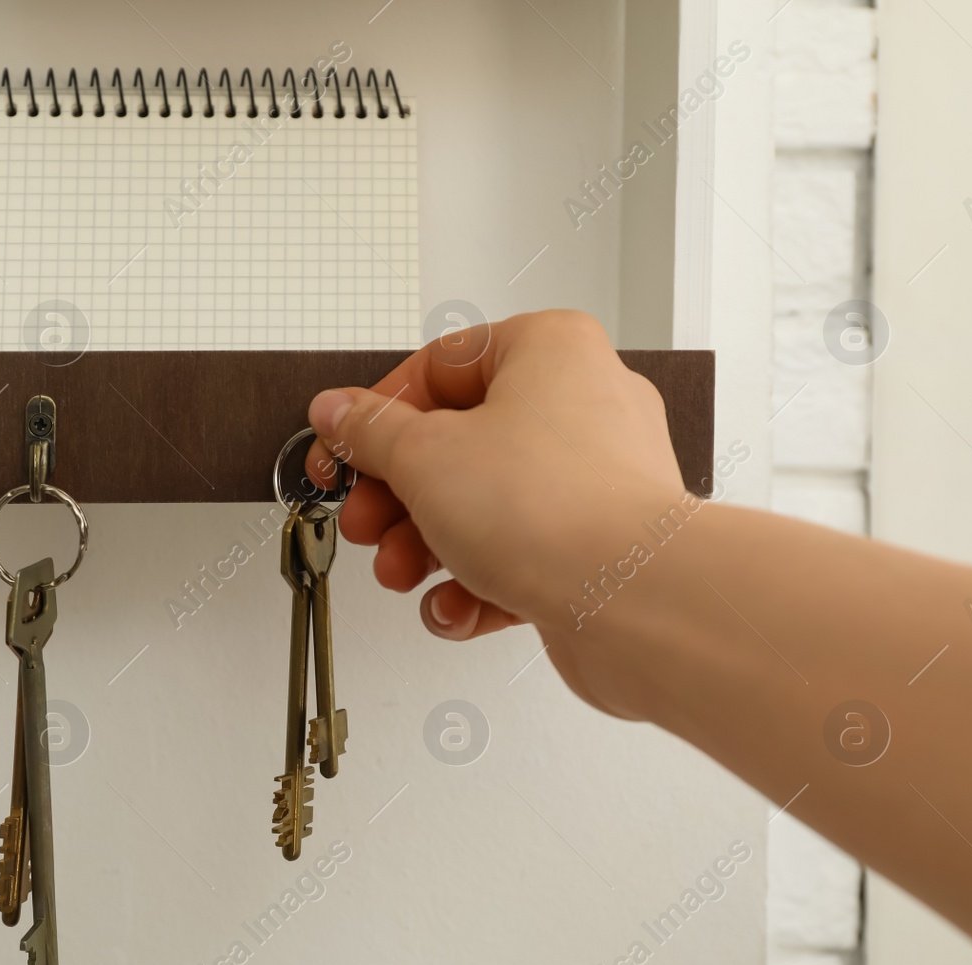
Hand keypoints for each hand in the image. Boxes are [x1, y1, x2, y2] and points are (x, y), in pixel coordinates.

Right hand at [305, 310, 684, 646]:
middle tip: (367, 524)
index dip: (377, 416)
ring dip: (428, 546)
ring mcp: (596, 480)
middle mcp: (582, 405)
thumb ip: (370, 433)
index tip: (342, 454)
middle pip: (458, 444)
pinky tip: (455, 606)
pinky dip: (478, 583)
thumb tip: (339, 413)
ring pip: (487, 506)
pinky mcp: (600, 547)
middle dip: (399, 498)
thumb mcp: (422, 456)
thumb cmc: (552, 508)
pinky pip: (522, 556)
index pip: (440, 368)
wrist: (633, 601)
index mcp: (548, 350)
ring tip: (402, 572)